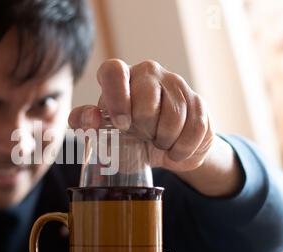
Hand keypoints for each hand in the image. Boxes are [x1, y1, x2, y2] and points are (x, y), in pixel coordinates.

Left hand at [69, 59, 212, 172]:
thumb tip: (91, 116)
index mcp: (120, 78)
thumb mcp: (102, 137)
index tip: (122, 125)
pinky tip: (176, 149)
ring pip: (175, 114)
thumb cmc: (126, 140)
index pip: (113, 70)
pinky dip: (183, 147)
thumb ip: (85, 125)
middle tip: (143, 136)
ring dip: (165, 139)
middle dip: (145, 126)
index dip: (117, 98)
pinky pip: (196, 127)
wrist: (164, 151)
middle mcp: (147, 73)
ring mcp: (175, 83)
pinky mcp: (198, 101)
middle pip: (147, 95)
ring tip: (159, 143)